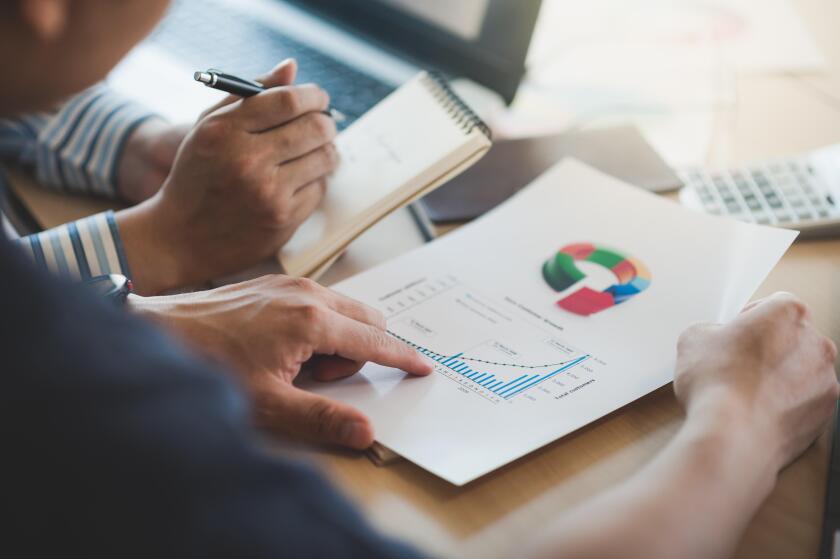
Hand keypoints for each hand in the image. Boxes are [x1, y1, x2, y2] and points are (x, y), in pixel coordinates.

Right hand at [117, 59, 338, 293]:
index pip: (287, 101)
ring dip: (326, 151)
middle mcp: (247, 161)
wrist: (181, 237)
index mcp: (225, 131)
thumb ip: (249, 94)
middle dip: (326, 123)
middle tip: (323, 125)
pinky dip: (316, 180)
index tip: (319, 99)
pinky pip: (319, 188)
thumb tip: (291, 68)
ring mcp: (267, 193)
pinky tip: (300, 180)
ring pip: (325, 158)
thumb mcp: (209, 128)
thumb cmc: (198, 176)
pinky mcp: (283, 219)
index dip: (313, 96)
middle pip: (314, 129)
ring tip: (314, 151)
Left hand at [129, 275, 433, 447]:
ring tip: (292, 366)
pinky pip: (319, 302)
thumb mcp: (269, 405)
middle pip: (366, 321)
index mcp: (312, 319)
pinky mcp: (274, 281)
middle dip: (356, 354)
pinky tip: (282, 348)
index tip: (421, 368)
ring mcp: (290, 282)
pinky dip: (317, 326)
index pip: (375, 341)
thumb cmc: (210, 366)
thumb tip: (365, 432)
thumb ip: (322, 419)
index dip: (401, 358)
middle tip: (315, 379)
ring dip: (335, 341)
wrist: (159, 331)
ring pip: (342, 311)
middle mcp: (307, 293)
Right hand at [675, 292, 838, 470]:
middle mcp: (816, 342)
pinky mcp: (824, 413)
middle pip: (790, 338)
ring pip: (800, 370)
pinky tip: (756, 411)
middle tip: (736, 365)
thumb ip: (712, 330)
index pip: (772, 304)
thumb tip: (714, 340)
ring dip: (778, 377)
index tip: (736, 334)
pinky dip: (785, 405)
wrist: (732, 435)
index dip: (749, 319)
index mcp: (788, 313)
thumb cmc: (717, 384)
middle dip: (767, 349)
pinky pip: (804, 401)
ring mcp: (825, 379)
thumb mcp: (693, 338)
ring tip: (744, 393)